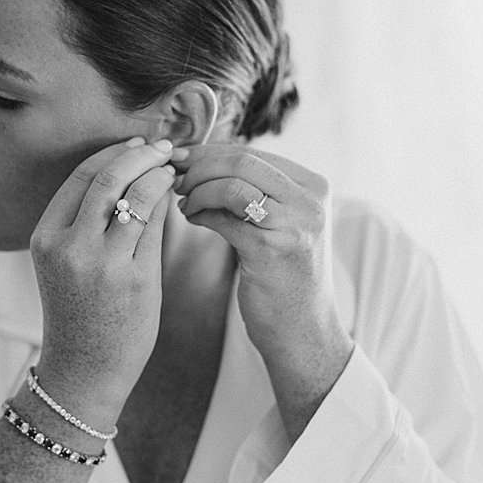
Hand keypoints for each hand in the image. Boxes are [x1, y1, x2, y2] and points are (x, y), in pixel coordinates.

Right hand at [28, 136, 176, 428]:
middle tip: (162, 147)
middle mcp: (69, 246)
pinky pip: (154, 228)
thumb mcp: (66, 263)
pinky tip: (176, 200)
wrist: (83, 371)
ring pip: (135, 197)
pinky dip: (167, 206)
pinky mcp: (134, 280)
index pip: (80, 177)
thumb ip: (88, 222)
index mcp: (45, 237)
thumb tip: (132, 175)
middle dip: (139, 155)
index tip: (136, 145)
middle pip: (107, 178)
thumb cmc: (78, 314)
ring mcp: (101, 263)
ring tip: (173, 171)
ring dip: (159, 176)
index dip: (112, 153)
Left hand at [171, 143, 354, 437]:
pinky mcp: (273, 249)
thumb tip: (199, 159)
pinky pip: (223, 218)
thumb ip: (253, 190)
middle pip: (240, 161)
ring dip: (195, 191)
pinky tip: (191, 219)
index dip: (207, 152)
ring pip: (230, 184)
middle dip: (196, 167)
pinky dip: (200, 214)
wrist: (303, 331)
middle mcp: (310, 199)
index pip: (251, 151)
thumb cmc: (282, 276)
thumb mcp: (279, 223)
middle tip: (170, 178)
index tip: (176, 158)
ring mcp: (295, 223)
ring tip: (181, 203)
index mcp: (312, 185)